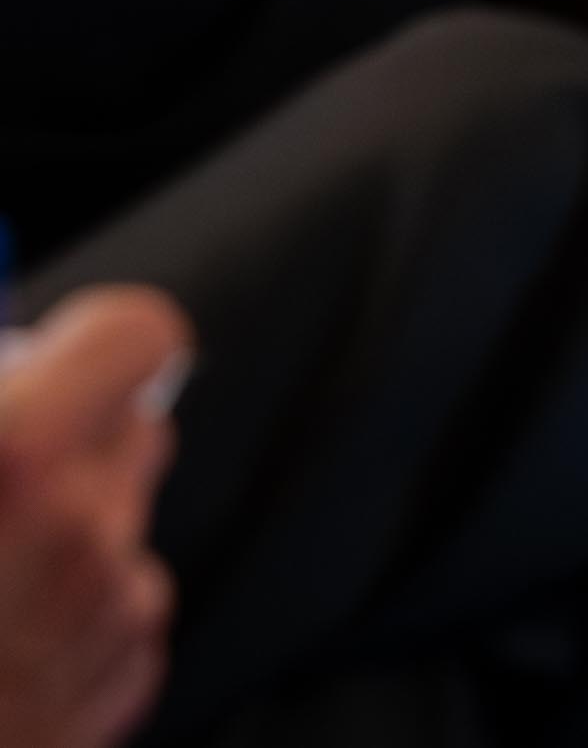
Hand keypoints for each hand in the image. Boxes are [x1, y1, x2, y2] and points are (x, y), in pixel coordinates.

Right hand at [0, 286, 187, 747]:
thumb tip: (11, 359)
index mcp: (12, 456)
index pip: (137, 340)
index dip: (91, 345)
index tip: (48, 360)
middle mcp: (79, 528)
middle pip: (133, 431)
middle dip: (71, 441)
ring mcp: (106, 613)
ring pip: (118, 527)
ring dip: (62, 535)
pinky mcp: (117, 686)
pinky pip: (115, 612)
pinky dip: (63, 617)